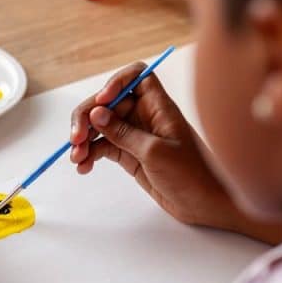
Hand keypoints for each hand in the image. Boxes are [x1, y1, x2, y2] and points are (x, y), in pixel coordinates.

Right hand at [70, 62, 241, 231]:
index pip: (136, 77)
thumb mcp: (155, 152)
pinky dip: (90, 154)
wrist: (205, 204)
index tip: (100, 102)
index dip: (116, 83)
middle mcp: (145, 117)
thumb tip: (96, 113)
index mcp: (158, 107)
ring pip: (101, 127)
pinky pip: (103, 147)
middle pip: (108, 104)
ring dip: (85, 139)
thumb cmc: (192, 175)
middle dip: (87, 118)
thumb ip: (123, 133)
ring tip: (76, 158)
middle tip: (76, 139)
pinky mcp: (130, 155)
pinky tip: (83, 166)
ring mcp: (136, 136)